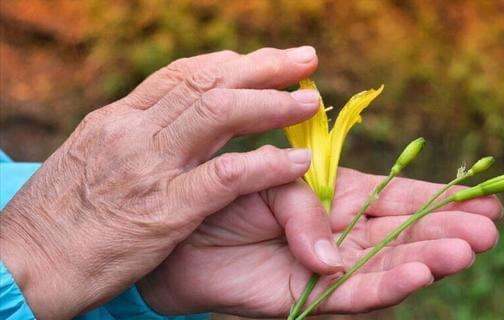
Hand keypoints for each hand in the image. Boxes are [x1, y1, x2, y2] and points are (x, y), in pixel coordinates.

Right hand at [0, 46, 321, 318]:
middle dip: (262, 67)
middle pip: (207, 83)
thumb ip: (133, 139)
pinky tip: (296, 162)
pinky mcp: (163, 210)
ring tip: (310, 101)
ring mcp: (148, 168)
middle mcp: (133, 133)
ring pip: (219, 115)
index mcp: (117, 120)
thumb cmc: (56, 219)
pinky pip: (226, 176)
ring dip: (271, 104)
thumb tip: (170, 124)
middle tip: (304, 60)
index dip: (230, 64)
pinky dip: (266, 164)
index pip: (182, 76)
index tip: (263, 61)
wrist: (20, 263)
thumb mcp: (91, 161)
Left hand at [138, 168, 502, 316]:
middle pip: (404, 232)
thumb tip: (333, 259)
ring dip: (427, 257)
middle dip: (446, 229)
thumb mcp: (266, 182)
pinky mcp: (310, 297)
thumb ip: (304, 210)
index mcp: (337, 194)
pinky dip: (387, 286)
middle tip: (490, 226)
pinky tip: (420, 274)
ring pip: (388, 264)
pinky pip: (354, 294)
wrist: (180, 238)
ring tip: (468, 249)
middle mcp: (343, 231)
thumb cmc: (224, 196)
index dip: (439, 197)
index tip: (484, 196)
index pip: (397, 196)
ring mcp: (331, 266)